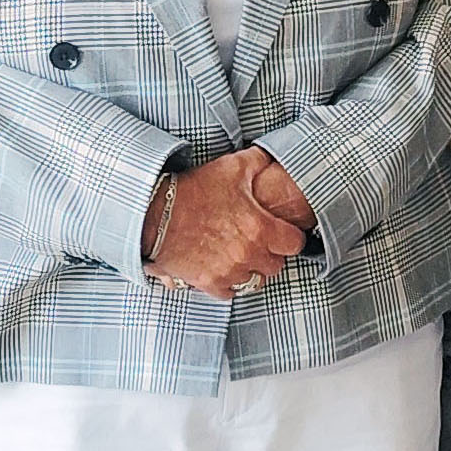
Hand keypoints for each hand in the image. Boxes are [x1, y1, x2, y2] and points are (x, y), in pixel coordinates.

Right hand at [147, 145, 308, 296]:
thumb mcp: (232, 168)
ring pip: (254, 282)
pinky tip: (222, 268)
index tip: (282, 233)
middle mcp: (248, 254)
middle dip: (270, 254)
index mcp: (260, 229)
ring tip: (241, 256)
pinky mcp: (209, 282)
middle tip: (259, 243)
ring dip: (251, 270)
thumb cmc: (194, 190)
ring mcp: (229, 271)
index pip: (294, 244)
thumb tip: (272, 158)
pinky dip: (228, 283)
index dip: (290, 237)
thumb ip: (259, 162)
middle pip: (275, 266)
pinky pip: (230, 292)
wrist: (155, 213)